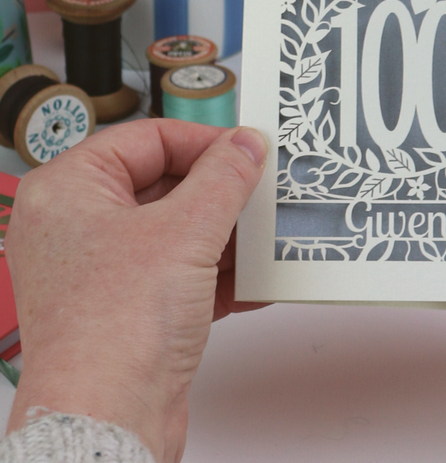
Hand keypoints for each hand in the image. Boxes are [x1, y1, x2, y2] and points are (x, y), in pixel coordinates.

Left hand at [4, 120, 267, 462]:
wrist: (110, 421)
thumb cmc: (114, 332)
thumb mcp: (187, 231)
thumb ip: (225, 177)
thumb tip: (245, 145)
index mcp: (69, 190)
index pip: (147, 139)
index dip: (203, 141)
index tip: (245, 149)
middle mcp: (78, 226)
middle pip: (164, 184)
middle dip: (219, 194)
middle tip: (259, 192)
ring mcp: (101, 269)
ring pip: (176, 230)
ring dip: (224, 236)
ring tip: (262, 238)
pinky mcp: (127, 306)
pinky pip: (178, 271)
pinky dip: (215, 273)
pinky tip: (251, 280)